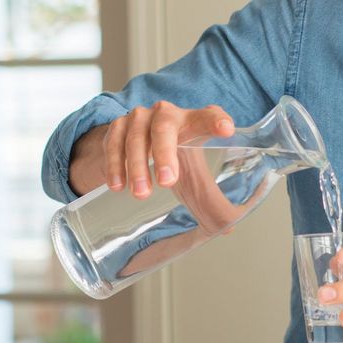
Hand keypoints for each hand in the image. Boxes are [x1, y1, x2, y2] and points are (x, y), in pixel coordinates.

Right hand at [102, 101, 234, 198]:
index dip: (216, 121)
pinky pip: (113, 143)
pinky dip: (114, 165)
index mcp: (193, 121)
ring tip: (141, 194)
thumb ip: (211, 197)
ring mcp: (140, 117)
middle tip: (167, 182)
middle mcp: (167, 113)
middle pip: (165, 126)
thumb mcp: (194, 170)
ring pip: (136, 137)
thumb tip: (228, 228)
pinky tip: (118, 186)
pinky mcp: (117, 126)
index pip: (208, 116)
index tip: (227, 130)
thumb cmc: (175, 155)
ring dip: (137, 166)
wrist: (137, 139)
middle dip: (165, 153)